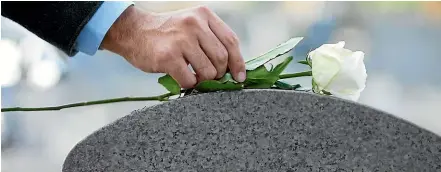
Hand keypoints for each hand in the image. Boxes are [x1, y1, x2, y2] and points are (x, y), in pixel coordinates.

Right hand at [101, 5, 245, 87]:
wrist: (133, 31)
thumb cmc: (165, 33)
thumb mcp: (191, 25)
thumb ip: (210, 39)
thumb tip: (232, 67)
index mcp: (204, 15)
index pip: (231, 41)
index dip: (238, 62)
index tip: (240, 76)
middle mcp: (194, 24)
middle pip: (222, 58)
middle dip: (219, 73)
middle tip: (210, 77)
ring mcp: (181, 40)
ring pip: (208, 71)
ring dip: (204, 80)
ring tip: (194, 76)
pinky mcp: (168, 57)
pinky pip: (189, 80)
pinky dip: (189, 85)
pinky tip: (183, 78)